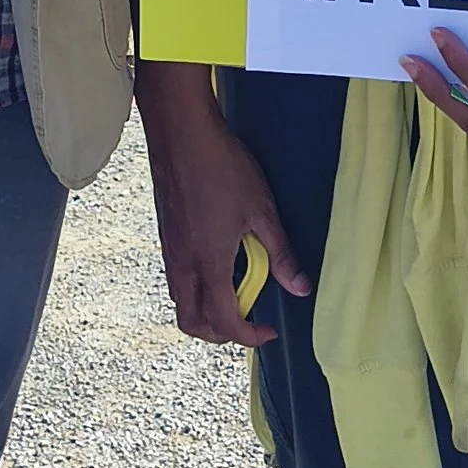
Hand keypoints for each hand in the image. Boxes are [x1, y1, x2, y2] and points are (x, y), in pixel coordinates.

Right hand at [140, 72, 310, 344]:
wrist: (181, 133)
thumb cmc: (221, 166)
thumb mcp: (261, 210)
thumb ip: (280, 254)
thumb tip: (301, 288)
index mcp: (208, 262)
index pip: (223, 321)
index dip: (248, 335)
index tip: (268, 329)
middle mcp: (183, 263)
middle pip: (191, 323)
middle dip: (219, 334)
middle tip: (247, 320)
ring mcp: (170, 249)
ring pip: (180, 300)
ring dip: (205, 310)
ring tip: (234, 291)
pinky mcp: (166, 234)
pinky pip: (176, 277)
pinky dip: (195, 287)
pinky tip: (217, 262)